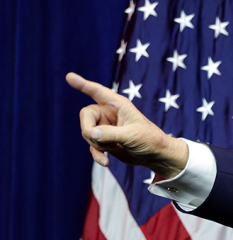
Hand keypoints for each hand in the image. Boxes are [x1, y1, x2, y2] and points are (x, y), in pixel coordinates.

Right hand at [67, 72, 187, 178]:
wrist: (156, 156)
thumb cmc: (150, 140)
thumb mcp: (131, 136)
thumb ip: (111, 134)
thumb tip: (90, 133)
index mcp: (117, 105)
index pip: (97, 91)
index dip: (82, 84)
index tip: (69, 77)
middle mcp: (109, 113)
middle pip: (86, 116)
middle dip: (88, 130)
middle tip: (97, 140)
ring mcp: (106, 127)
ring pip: (87, 132)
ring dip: (96, 144)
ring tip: (113, 149)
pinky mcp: (105, 141)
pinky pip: (93, 146)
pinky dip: (97, 154)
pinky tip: (105, 162)